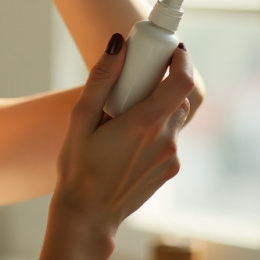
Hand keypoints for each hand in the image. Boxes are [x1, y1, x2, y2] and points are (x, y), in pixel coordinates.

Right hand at [54, 38, 194, 239]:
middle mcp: (165, 140)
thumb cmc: (78, 166)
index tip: (170, 49)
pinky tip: (126, 141)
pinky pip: (168, 138)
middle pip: (176, 97)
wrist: (88, 215)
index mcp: (144, 124)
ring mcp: (170, 157)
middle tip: (133, 81)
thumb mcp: (81, 118)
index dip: (181, 60)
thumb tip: (118, 45)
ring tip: (122, 117)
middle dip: (159, 82)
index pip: (181, 82)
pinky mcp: (170, 170)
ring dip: (156, 108)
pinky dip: (154, 130)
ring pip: (172, 118)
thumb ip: (101, 79)